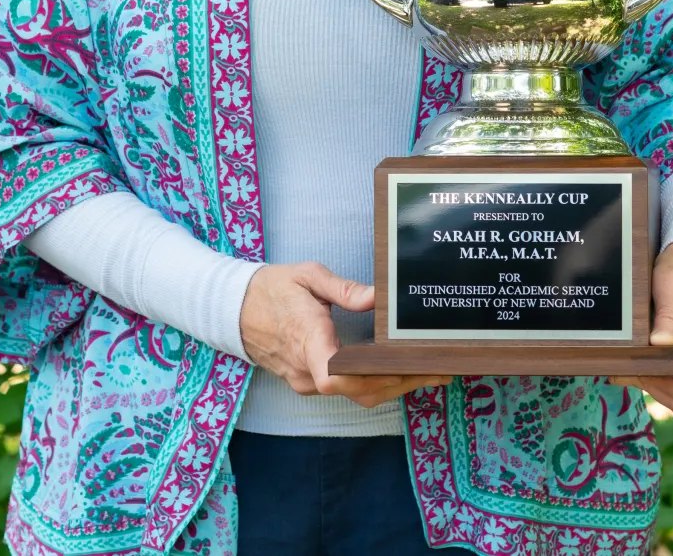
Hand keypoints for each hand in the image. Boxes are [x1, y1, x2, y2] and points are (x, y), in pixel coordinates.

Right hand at [239, 261, 452, 408]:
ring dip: (392, 387)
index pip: (334, 377)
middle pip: (358, 391)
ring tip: (429, 373)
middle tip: (439, 369)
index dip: (367, 379)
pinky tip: (396, 372)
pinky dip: (373, 385)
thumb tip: (377, 297)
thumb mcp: (306, 275)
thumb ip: (343, 289)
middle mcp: (305, 370)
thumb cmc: (272, 287)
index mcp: (306, 340)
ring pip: (355, 396)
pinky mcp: (307, 382)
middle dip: (402, 383)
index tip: (402, 368)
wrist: (233, 308)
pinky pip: (345, 392)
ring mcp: (305, 381)